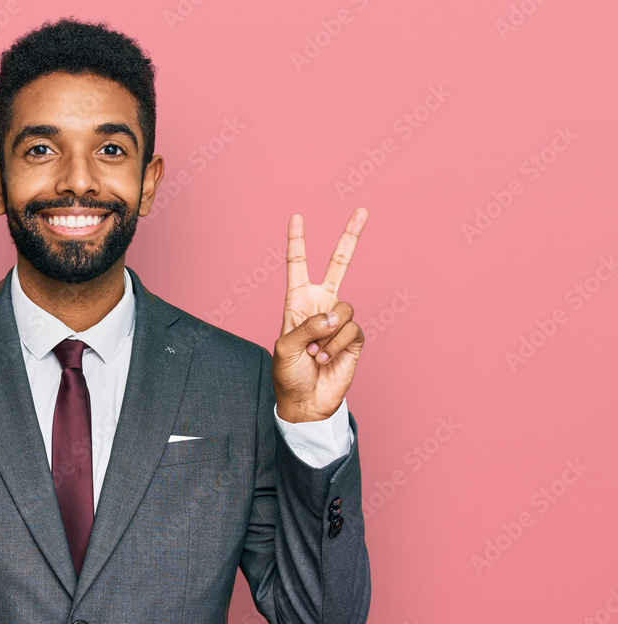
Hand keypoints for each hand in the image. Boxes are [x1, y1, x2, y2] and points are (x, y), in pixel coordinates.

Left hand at [273, 207, 368, 422]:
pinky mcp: (355, 338)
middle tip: (362, 210)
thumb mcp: (285, 347)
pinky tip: (327, 358)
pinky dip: (338, 345)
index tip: (297, 217)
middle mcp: (320, 305)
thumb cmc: (288, 373)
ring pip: (344, 309)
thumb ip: (308, 326)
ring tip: (316, 352)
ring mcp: (339, 321)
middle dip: (350, 237)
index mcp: (297, 302)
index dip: (297, 241)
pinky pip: (352, 330)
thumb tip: (335, 314)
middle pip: (339, 264)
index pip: (298, 265)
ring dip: (328, 334)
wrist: (307, 401)